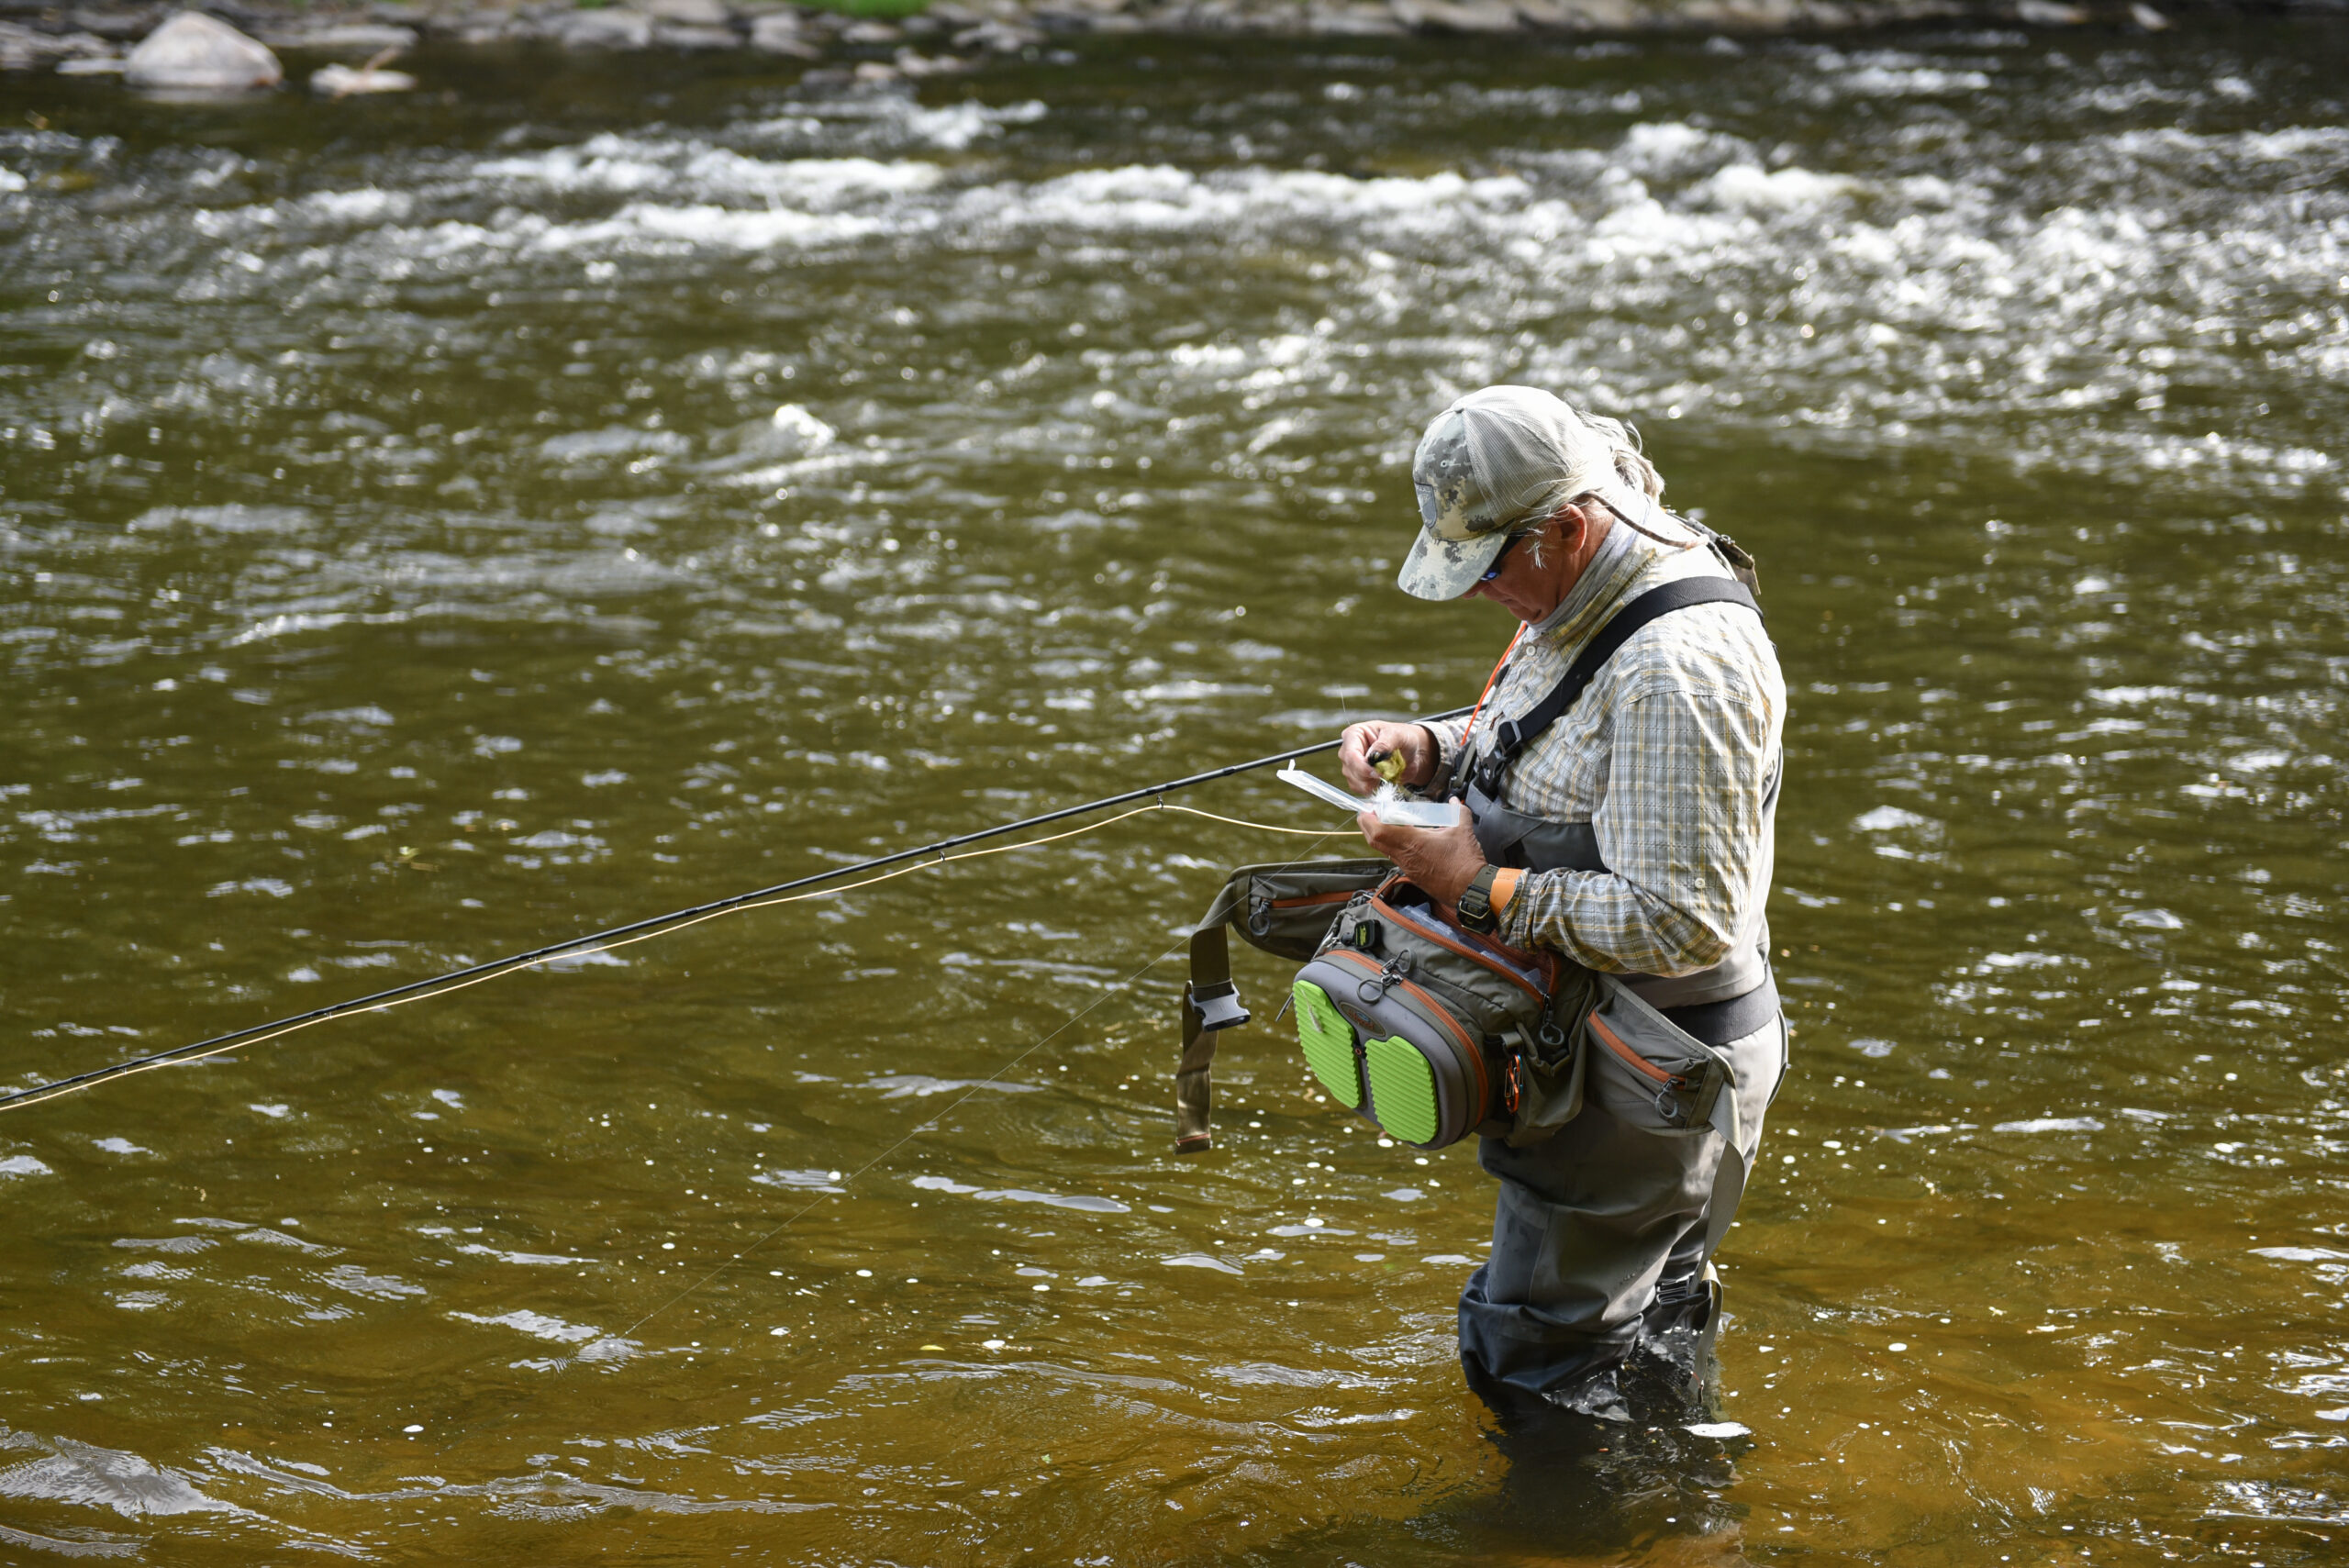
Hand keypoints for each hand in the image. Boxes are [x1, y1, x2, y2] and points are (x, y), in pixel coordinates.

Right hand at [1338, 721, 1437, 794]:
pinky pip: (1360, 790)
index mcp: (1354, 734)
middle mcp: (1349, 750)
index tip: (1378, 773)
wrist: (1410, 751)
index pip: (1350, 754)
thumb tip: (1373, 756)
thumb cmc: (1402, 737)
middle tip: (1386, 773)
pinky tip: (1382, 780)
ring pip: (1355, 782)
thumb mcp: (1397, 735)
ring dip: (1372, 783)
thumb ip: (1384, 744)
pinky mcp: (1357, 779)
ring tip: (1386, 773)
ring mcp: (1352, 766)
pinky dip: (1373, 789)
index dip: (1363, 767)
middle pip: (1351, 770)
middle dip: (1369, 777)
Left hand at [1356, 807, 1485, 918]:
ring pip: (1384, 850)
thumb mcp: (1463, 830)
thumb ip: (1457, 811)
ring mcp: (1407, 867)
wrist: (1470, 889)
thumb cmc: (1465, 863)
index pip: (1379, 831)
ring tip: (1387, 823)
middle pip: (1374, 841)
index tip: (1369, 809)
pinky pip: (1396, 858)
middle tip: (1371, 813)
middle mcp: (1405, 856)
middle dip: (1368, 825)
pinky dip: (1393, 846)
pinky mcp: (1413, 875)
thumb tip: (1455, 801)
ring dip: (1380, 836)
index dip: (1368, 819)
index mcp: (1413, 842)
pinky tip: (1405, 840)